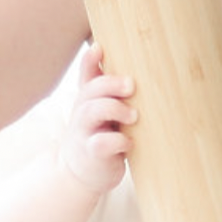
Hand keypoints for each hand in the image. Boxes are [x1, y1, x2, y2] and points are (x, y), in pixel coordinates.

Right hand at [60, 45, 134, 191]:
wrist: (81, 174)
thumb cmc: (100, 135)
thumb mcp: (103, 112)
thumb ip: (113, 92)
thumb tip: (141, 64)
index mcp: (88, 100)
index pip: (86, 76)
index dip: (90, 61)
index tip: (99, 47)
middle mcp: (82, 113)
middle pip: (90, 90)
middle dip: (109, 84)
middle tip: (130, 85)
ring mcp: (84, 133)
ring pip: (91, 112)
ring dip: (113, 108)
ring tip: (133, 115)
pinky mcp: (92, 154)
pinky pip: (100, 143)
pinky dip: (116, 141)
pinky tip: (129, 142)